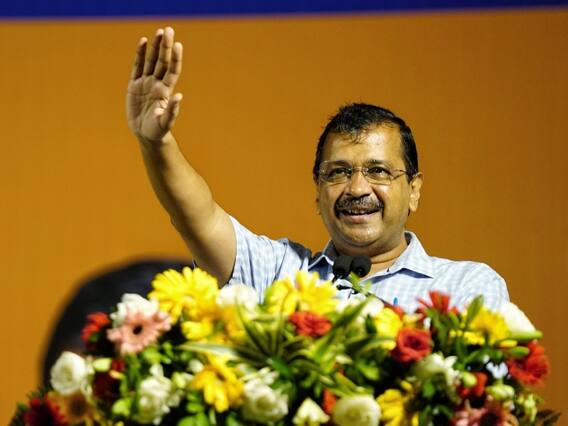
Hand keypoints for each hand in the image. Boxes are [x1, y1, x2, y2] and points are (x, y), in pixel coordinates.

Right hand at [126, 27, 182, 142]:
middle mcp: (157, 84)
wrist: (146, 134)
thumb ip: (172, 111)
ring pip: (151, 61)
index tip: (178, 45)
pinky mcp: (135, 85)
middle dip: (165, 46)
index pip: (172, 71)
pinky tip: (143, 42)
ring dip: (155, 46)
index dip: (175, 58)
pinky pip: (138, 66)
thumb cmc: (158, 130)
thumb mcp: (165, 123)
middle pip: (162, 61)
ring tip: (159, 32)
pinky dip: (140, 54)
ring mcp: (146, 83)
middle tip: (169, 30)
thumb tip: (179, 97)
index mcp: (165, 91)